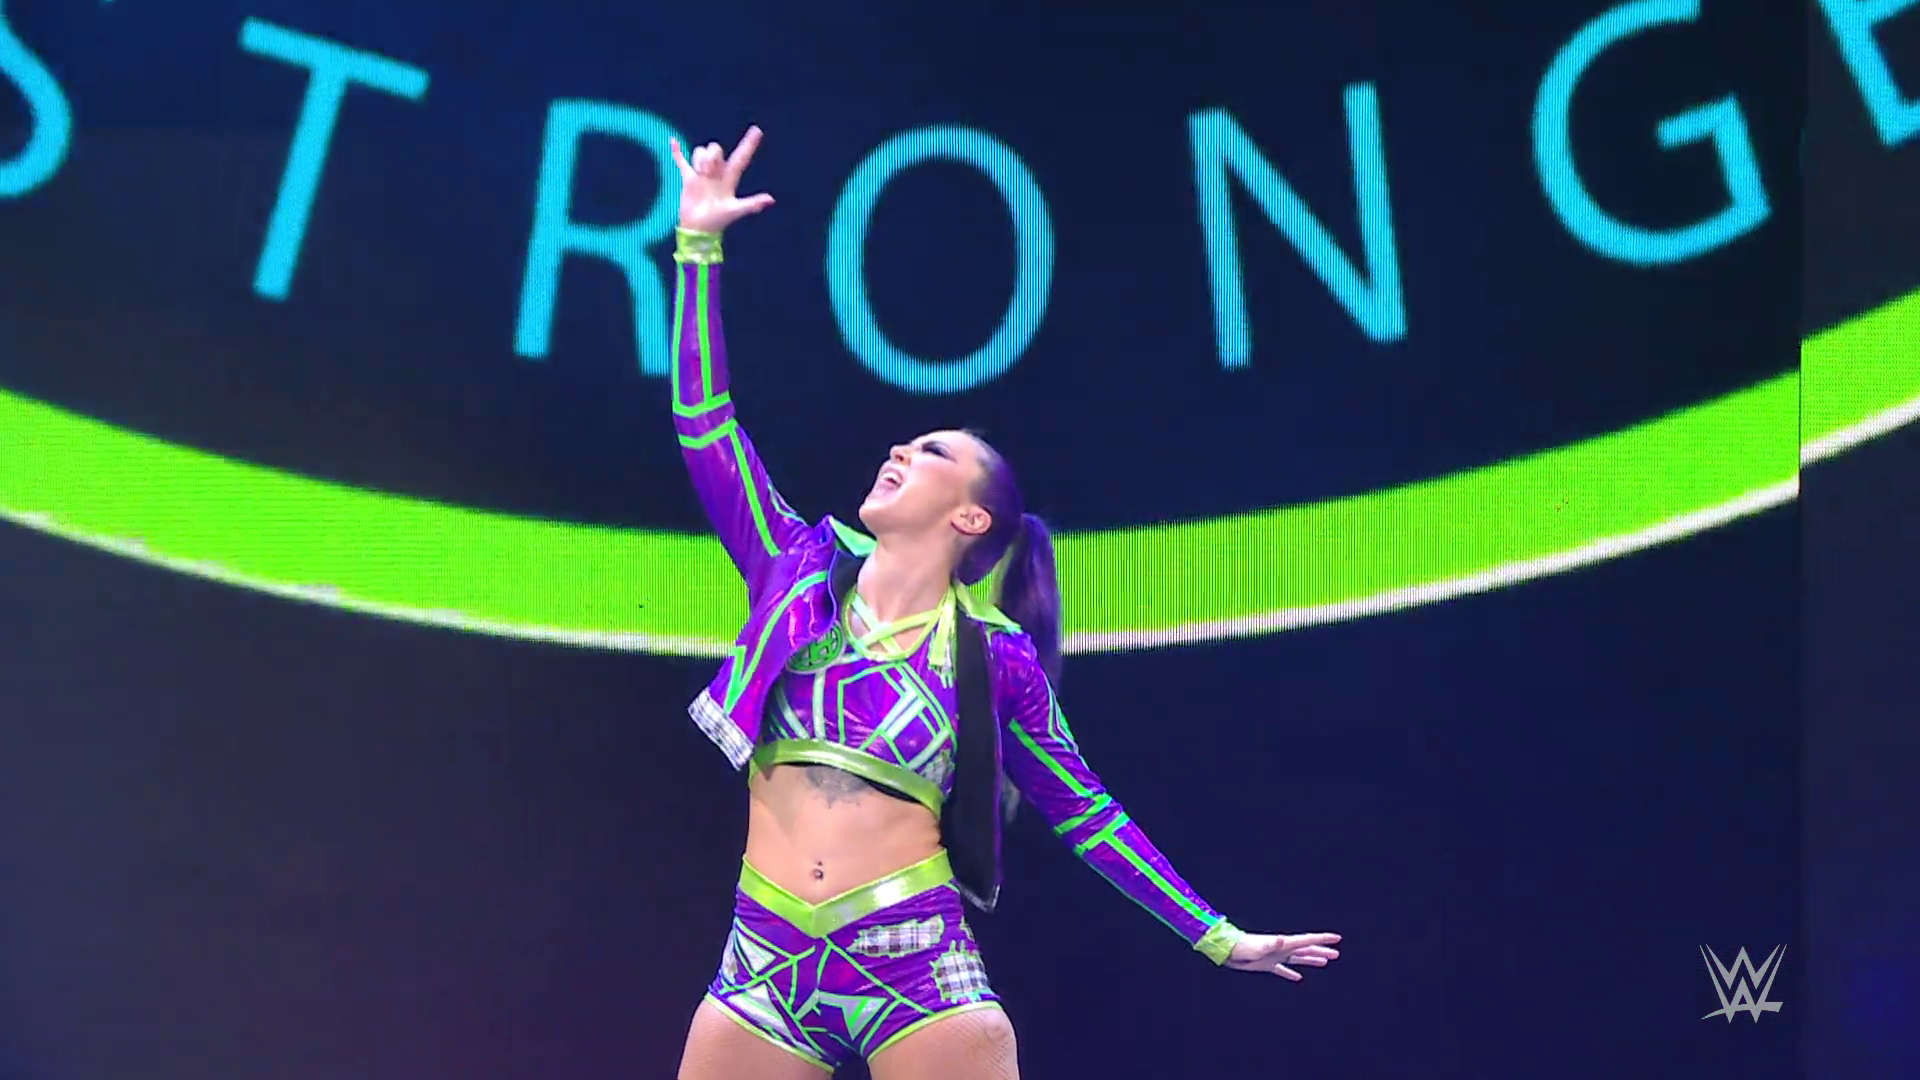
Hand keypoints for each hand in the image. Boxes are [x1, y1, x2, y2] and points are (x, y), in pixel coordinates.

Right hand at [670, 126, 774, 233]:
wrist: (698, 229)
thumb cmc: (718, 221)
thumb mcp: (735, 210)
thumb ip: (752, 204)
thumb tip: (771, 199)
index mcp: (730, 179)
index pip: (741, 158)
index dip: (749, 145)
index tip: (757, 130)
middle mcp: (717, 174)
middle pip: (717, 150)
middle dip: (712, 156)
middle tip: (708, 172)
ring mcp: (702, 174)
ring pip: (701, 152)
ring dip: (700, 159)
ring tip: (700, 173)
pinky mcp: (688, 178)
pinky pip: (681, 161)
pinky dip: (676, 152)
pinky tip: (673, 141)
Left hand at [1226, 932, 1341, 980]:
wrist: (1229, 951)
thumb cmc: (1243, 947)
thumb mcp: (1259, 946)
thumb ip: (1271, 944)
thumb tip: (1281, 940)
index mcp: (1284, 944)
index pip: (1307, 941)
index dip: (1322, 939)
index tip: (1336, 938)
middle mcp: (1282, 949)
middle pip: (1306, 950)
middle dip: (1321, 951)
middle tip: (1336, 954)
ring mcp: (1276, 957)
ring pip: (1298, 959)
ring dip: (1311, 960)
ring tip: (1324, 962)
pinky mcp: (1267, 965)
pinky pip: (1283, 970)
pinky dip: (1291, 973)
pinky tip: (1298, 978)